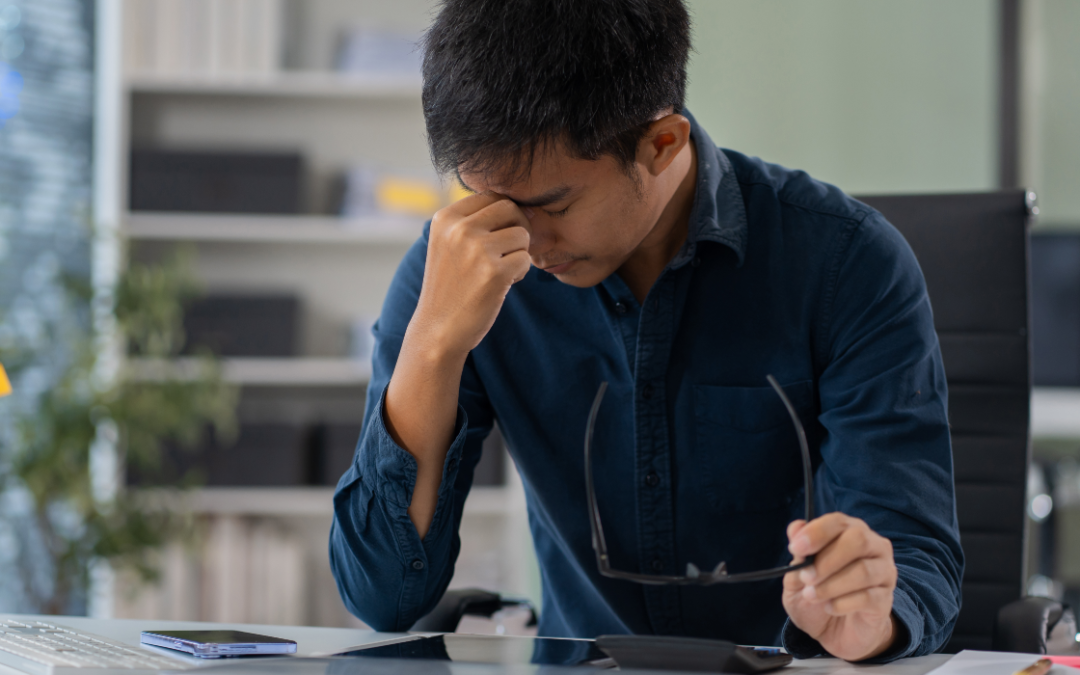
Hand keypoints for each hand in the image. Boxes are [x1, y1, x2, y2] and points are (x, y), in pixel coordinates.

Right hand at [410, 191, 532, 357]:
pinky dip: (520, 272)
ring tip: (502, 270)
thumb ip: (476, 222)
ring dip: (519, 252)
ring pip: (522, 234)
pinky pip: (526, 259)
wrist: (438, 329)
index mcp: (445, 218)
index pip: (490, 195)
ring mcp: (477, 250)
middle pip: (510, 208)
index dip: (503, 214)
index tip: (499, 235)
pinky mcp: (494, 273)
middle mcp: (459, 229)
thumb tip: (528, 208)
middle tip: (509, 250)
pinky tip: (503, 284)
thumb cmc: (450, 286)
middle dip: (516, 227)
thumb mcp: (449, 244)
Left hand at [783, 513, 899, 661]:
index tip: (795, 548)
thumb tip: (796, 528)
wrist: (834, 631)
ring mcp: (884, 573)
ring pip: (863, 570)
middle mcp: (873, 547)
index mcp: (849, 532)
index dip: (816, 532)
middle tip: (806, 577)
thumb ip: (799, 554)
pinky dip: (843, 604)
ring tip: (812, 596)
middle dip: (826, 559)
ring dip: (832, 585)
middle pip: (858, 539)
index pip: (838, 521)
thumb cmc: (816, 595)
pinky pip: (868, 597)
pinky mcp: (886, 599)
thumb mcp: (797, 576)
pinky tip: (830, 608)